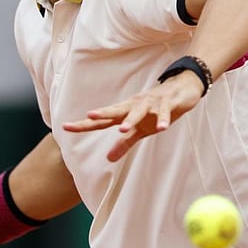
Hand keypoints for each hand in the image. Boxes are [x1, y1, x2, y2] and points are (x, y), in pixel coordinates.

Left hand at [62, 71, 204, 160]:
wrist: (181, 88)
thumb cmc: (155, 110)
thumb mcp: (140, 130)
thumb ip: (124, 143)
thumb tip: (108, 159)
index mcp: (125, 112)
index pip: (101, 120)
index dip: (84, 124)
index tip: (65, 127)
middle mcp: (134, 105)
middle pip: (116, 111)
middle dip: (102, 114)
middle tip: (89, 117)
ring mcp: (150, 103)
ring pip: (139, 111)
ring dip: (131, 119)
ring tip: (122, 129)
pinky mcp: (167, 103)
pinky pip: (164, 112)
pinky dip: (163, 119)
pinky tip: (162, 128)